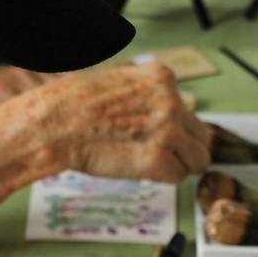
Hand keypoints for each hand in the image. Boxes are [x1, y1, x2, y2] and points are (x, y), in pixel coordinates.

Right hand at [33, 63, 211, 182]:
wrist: (54, 124)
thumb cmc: (75, 104)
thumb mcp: (118, 78)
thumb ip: (148, 91)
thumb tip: (167, 106)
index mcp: (162, 78)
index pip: (189, 109)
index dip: (175, 127)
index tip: (156, 133)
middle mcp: (171, 102)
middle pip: (202, 136)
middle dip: (184, 148)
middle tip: (159, 154)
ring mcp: (167, 131)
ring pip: (198, 159)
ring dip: (179, 165)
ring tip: (151, 163)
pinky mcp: (157, 159)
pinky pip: (178, 177)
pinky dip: (161, 178)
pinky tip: (140, 169)